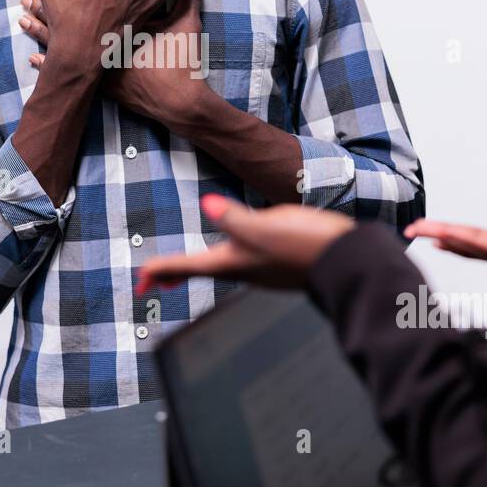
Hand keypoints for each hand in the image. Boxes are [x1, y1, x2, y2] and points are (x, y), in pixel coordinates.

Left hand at [21, 0, 211, 122]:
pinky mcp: (101, 84)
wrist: (178, 101)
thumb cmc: (181, 62)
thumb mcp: (187, 23)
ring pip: (66, 45)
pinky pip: (69, 71)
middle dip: (49, 7)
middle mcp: (109, 43)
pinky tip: (32, 58)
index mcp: (126, 22)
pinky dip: (52, 63)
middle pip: (73, 19)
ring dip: (44, 32)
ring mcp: (102, 66)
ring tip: (22, 18)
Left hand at [136, 194, 354, 292]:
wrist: (347, 261)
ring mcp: (259, 269)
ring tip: (177, 271)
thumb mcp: (265, 226)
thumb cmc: (305, 244)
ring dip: (193, 269)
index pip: (186, 266)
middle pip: (197, 272)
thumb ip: (233, 217)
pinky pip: (236, 265)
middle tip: (148, 282)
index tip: (139, 281)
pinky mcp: (275, 263)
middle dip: (172, 275)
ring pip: (216, 269)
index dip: (160, 271)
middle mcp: (242, 270)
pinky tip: (227, 255)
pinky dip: (219, 262)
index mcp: (232, 262)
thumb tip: (207, 204)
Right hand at [404, 176, 486, 281]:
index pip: (483, 240)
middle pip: (473, 246)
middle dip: (441, 237)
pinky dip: (470, 241)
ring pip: (478, 248)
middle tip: (412, 229)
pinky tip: (451, 234)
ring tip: (422, 230)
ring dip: (448, 238)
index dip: (457, 234)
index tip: (433, 230)